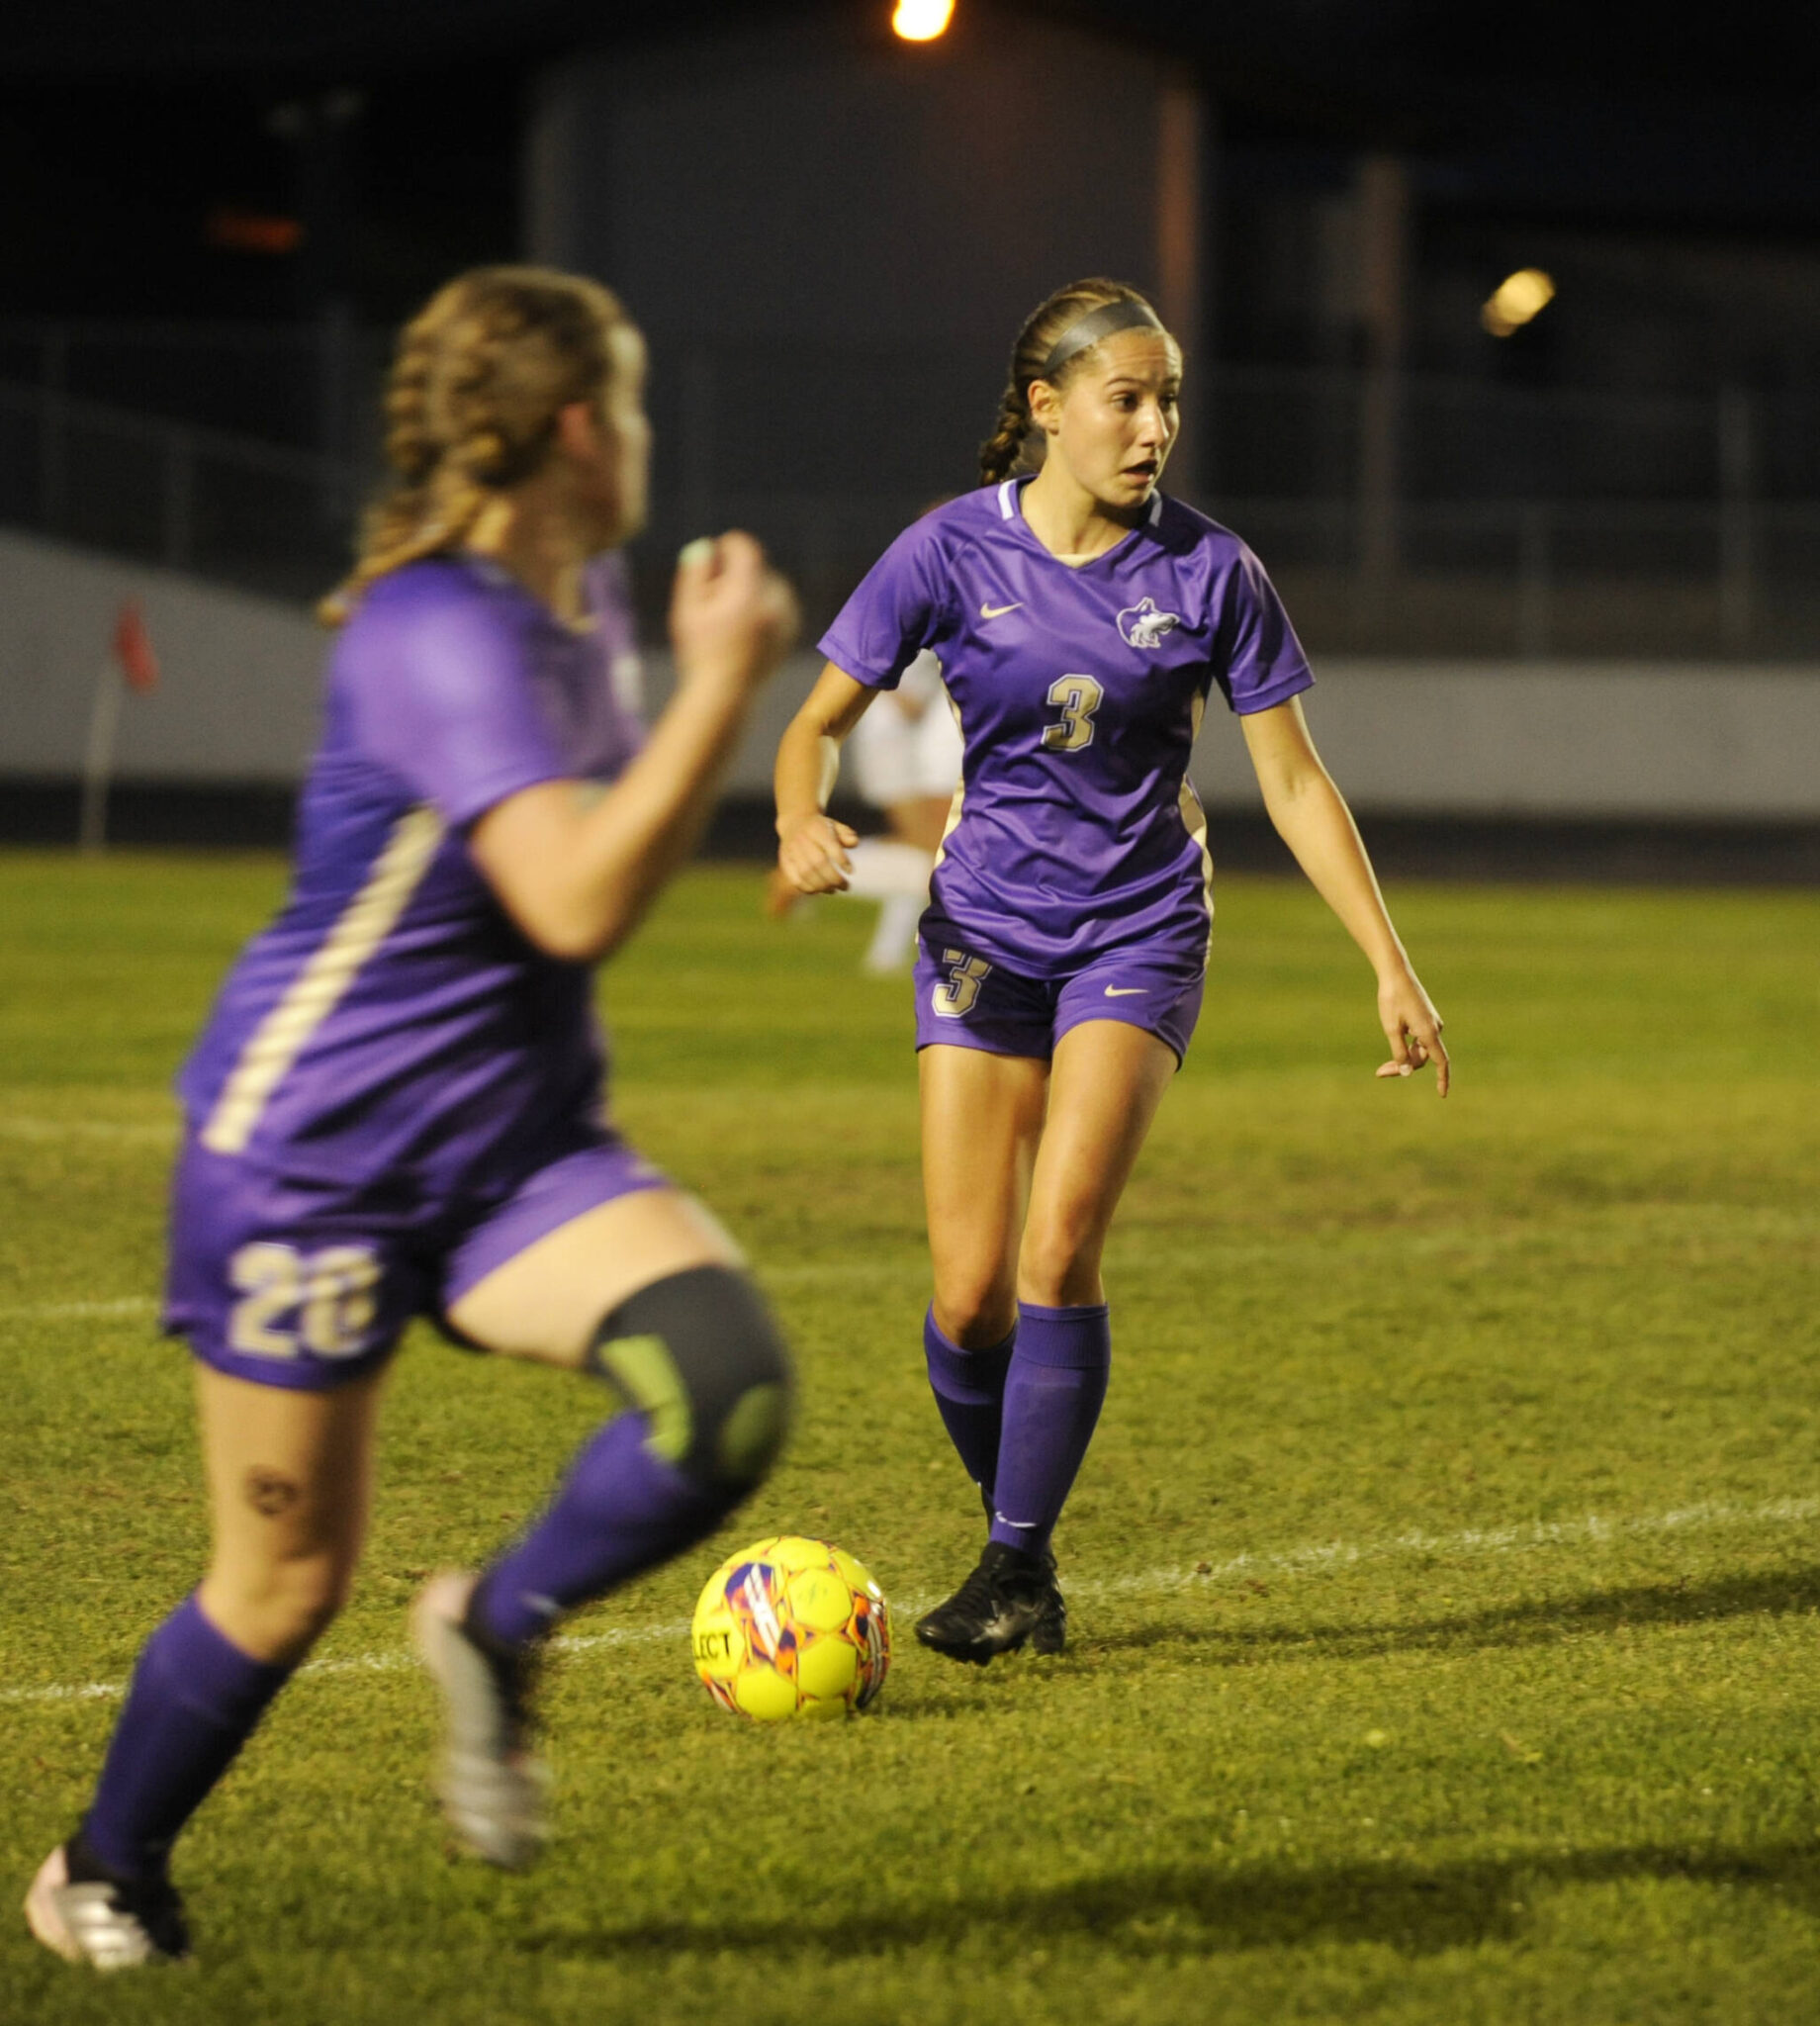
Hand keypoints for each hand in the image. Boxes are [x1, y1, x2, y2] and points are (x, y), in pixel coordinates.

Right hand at [669, 532, 797, 694]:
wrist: (725, 694)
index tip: (714, 556)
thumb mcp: (687, 609)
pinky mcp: (790, 630)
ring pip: (770, 584)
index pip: (745, 548)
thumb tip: (706, 546)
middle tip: (715, 595)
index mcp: (747, 593)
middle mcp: (772, 603)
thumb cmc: (699, 652)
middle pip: (757, 567)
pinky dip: (763, 605)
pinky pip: (779, 602)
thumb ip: (695, 573)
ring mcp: (786, 618)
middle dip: (736, 572)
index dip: (727, 545)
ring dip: (751, 588)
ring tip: (729, 614)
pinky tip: (744, 626)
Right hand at [775, 812, 858, 895]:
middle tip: (845, 886)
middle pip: (818, 863)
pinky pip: (795, 879)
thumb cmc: (822, 828)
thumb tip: (854, 843)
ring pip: (806, 873)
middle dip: (834, 878)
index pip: (830, 845)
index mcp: (816, 828)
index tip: (850, 871)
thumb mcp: (836, 826)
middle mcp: (802, 839)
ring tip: (834, 889)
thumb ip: (847, 834)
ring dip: (822, 886)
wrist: (795, 822)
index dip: (841, 860)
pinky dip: (809, 888)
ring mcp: (791, 851)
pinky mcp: (785, 862)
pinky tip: (820, 890)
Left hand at [1375, 966, 1449, 1096]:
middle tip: (1380, 1073)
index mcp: (1429, 1032)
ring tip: (1382, 1068)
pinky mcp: (1425, 1018)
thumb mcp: (1391, 1029)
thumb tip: (1408, 1072)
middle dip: (1403, 1067)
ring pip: (1419, 1049)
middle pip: (1422, 1057)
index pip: (1441, 1061)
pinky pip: (1418, 1040)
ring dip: (1403, 1058)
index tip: (1442, 1094)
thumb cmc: (1392, 999)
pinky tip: (1393, 1040)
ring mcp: (1431, 1022)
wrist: (1395, 973)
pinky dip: (1406, 1047)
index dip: (1442, 1079)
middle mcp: (1434, 1028)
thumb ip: (1399, 1052)